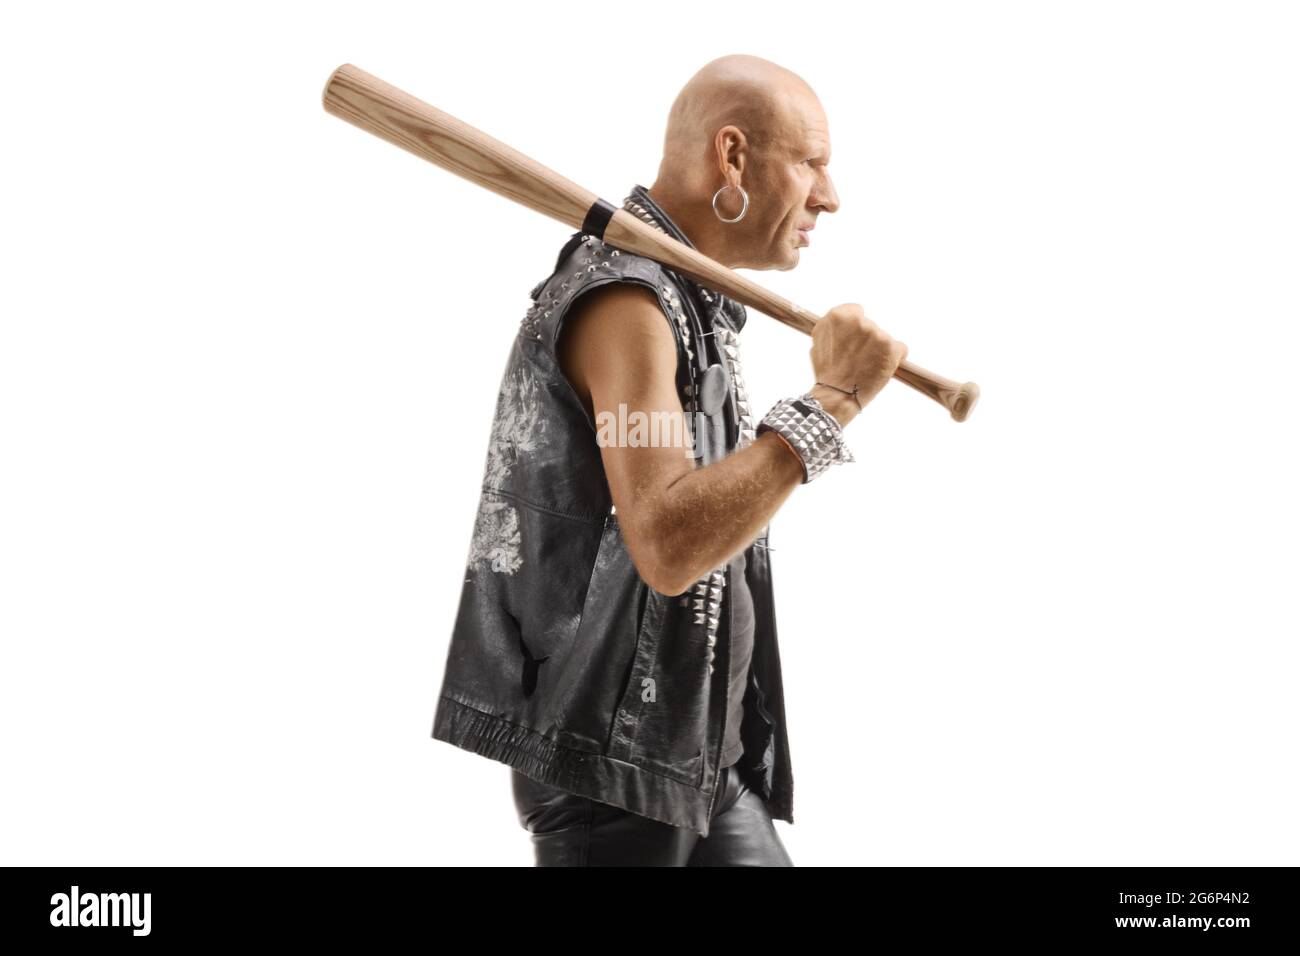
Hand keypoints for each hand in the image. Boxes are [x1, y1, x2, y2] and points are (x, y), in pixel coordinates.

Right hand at [808, 304, 906, 425]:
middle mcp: (859, 321)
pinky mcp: (892, 348)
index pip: (856, 311)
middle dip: (867, 340)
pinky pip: (900, 349)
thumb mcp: (818, 341)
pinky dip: (895, 359)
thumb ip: (832, 327)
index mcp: (838, 316)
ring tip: (866, 367)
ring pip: (884, 339)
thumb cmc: (827, 372)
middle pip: (871, 326)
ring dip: (879, 350)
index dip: (855, 328)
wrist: (838, 395)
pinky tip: (882, 369)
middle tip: (857, 359)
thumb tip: (843, 320)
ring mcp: (877, 334)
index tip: (854, 340)